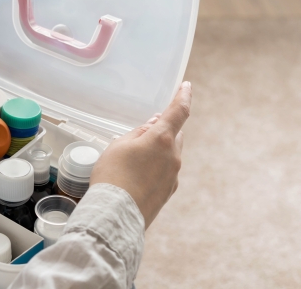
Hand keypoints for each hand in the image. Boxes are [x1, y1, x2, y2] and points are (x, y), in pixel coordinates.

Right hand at [90, 81, 191, 228]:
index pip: (179, 111)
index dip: (183, 96)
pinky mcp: (168, 192)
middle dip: (163, 131)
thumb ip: (139, 133)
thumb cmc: (113, 176)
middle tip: (142, 135)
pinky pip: (165, 172)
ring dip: (158, 151)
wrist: (115, 216)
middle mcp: (174, 157)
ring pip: (170, 154)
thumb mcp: (119, 145)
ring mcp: (173, 176)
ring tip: (132, 160)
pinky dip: (156, 168)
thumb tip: (154, 127)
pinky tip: (136, 176)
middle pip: (174, 135)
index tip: (187, 86)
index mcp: (162, 139)